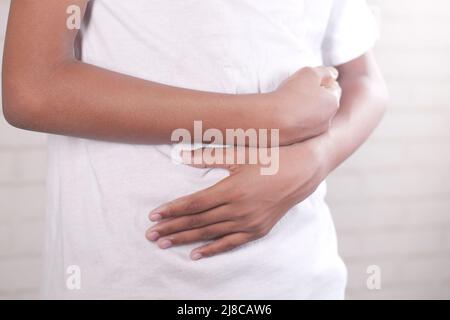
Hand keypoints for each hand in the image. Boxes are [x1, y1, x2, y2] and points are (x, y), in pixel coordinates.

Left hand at [145, 138, 329, 259]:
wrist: (301, 171)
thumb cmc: (269, 158)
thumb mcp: (239, 155)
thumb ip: (208, 156)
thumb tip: (181, 156)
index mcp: (231, 189)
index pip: (193, 204)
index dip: (172, 210)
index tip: (153, 215)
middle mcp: (238, 209)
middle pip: (197, 221)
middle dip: (172, 228)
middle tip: (151, 235)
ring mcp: (248, 222)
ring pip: (210, 234)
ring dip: (185, 239)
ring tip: (164, 243)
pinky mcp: (257, 230)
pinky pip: (230, 243)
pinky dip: (212, 249)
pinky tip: (195, 254)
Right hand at [269, 66, 340, 144]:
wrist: (271, 120)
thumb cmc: (291, 94)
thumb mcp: (309, 73)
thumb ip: (325, 72)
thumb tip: (333, 74)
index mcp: (333, 103)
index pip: (334, 87)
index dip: (321, 80)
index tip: (307, 80)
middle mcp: (328, 120)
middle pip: (324, 103)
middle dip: (315, 96)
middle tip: (297, 90)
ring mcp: (314, 132)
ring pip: (312, 116)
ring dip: (304, 109)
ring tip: (288, 103)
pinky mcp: (300, 140)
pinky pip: (300, 126)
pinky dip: (295, 120)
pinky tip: (283, 115)